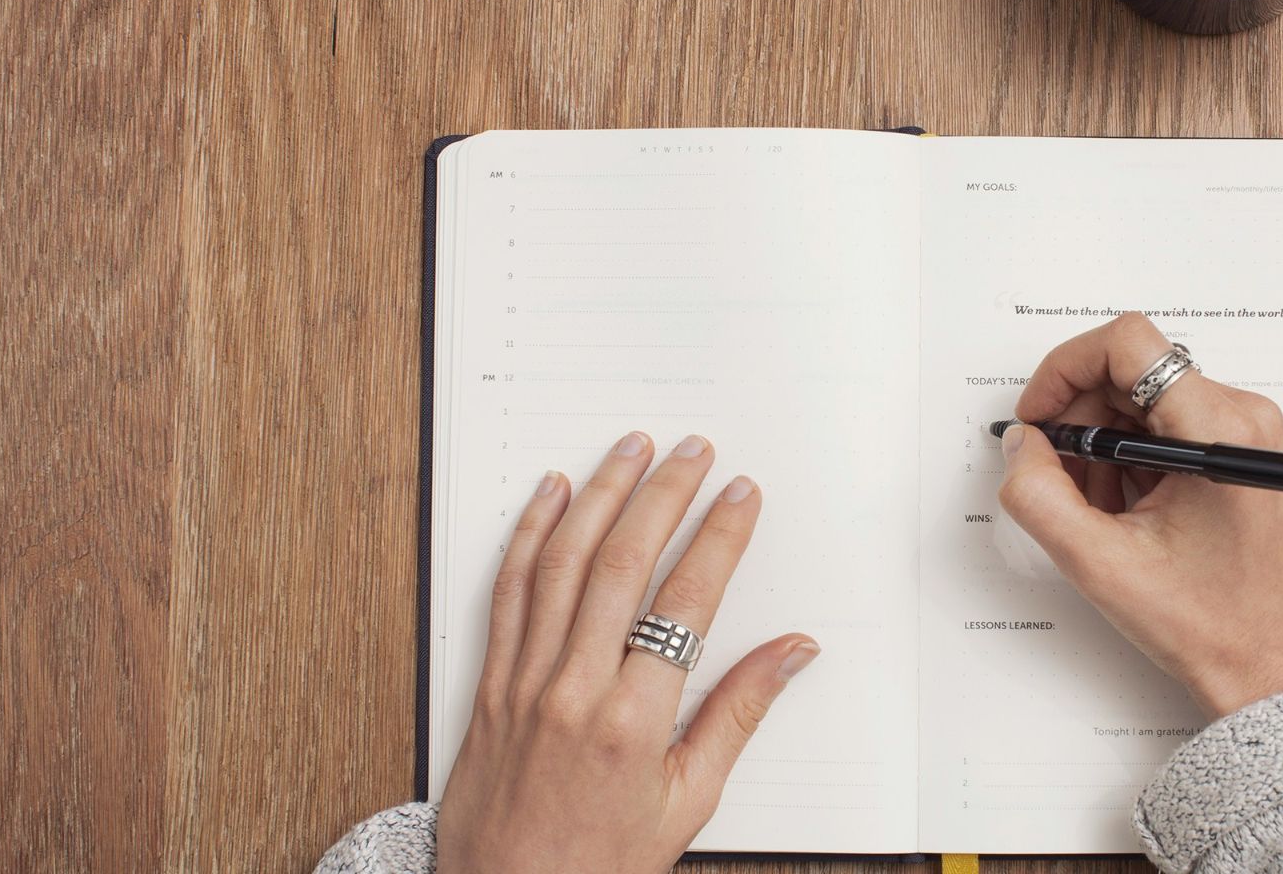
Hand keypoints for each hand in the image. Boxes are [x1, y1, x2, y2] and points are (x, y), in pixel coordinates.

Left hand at [436, 432, 819, 873]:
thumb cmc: (599, 864)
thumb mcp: (688, 802)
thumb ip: (738, 716)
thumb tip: (792, 652)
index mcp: (634, 722)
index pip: (687, 602)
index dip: (718, 538)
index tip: (740, 496)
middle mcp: (574, 689)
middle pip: (623, 563)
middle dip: (663, 495)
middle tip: (693, 450)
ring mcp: (525, 681)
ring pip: (562, 563)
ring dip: (599, 495)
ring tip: (630, 449)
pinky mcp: (490, 683)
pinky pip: (508, 591)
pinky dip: (529, 534)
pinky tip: (551, 495)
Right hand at [998, 314, 1282, 717]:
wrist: (1261, 665)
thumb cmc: (1206, 622)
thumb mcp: (1099, 563)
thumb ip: (1040, 495)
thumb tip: (1021, 443)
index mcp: (1218, 430)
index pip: (1128, 344)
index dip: (1065, 369)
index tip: (1038, 417)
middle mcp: (1239, 415)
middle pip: (1129, 370)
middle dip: (1079, 418)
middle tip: (1056, 476)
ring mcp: (1240, 431)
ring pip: (1139, 399)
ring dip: (1100, 444)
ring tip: (1097, 508)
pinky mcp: (1233, 449)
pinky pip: (1159, 424)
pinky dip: (1125, 458)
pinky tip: (1122, 511)